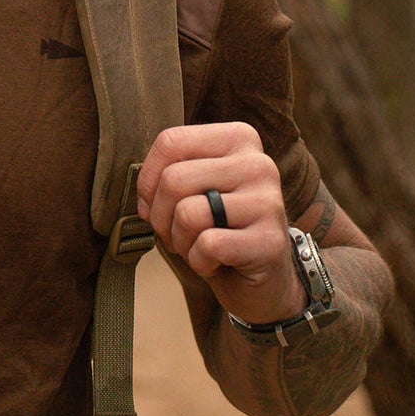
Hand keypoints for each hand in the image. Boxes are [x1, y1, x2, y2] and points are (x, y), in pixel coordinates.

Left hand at [135, 122, 304, 326]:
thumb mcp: (192, 189)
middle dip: (161, 216)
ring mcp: (268, 201)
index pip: (170, 141)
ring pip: (188, 213)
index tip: (155, 202)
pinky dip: (200, 262)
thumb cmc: (217, 227)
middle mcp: (258, 163)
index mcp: (238, 138)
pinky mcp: (270, 240)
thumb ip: (168, 173)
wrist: (261, 277)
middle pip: (173, 179)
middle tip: (180, 232)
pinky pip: (208, 245)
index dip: (148, 179)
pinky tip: (218, 262)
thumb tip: (144, 193)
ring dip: (181, 240)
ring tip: (200, 245)